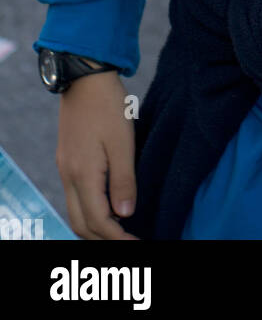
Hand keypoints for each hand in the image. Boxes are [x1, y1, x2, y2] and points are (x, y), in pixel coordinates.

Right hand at [56, 69, 139, 239]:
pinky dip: (90, 209)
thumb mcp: (123, 141)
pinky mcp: (68, 160)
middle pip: (82, 223)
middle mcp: (69, 175)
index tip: (137, 242)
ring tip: (122, 228)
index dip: (117, 237)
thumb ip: (124, 179)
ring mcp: (66, 168)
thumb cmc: (108, 106)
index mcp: (83, 174)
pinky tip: (109, 204)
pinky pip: (75, 197)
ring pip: (76, 212)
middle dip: (104, 238)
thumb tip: (126, 214)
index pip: (98, 221)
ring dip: (96, 226)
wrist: (86, 77)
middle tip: (130, 241)